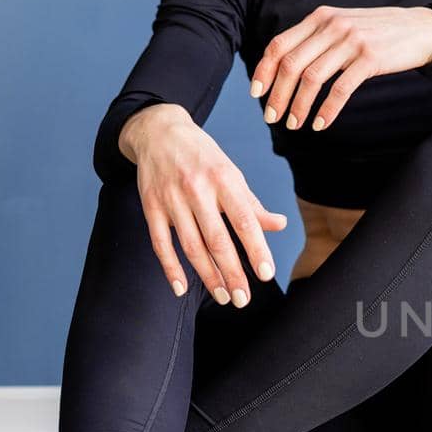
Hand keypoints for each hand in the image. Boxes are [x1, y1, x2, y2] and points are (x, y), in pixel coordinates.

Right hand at [119, 104, 287, 306]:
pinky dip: (170, 267)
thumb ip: (252, 203)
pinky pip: (160, 242)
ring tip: (224, 296)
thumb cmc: (203, 156)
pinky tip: (181, 288)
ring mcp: (171, 198)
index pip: (244, 220)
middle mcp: (197, 189)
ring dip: (207, 276)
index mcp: (224, 179)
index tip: (266, 274)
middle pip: (217, 239)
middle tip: (243, 300)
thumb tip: (280, 225)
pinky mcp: (151, 206)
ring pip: (191, 245)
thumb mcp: (231, 173)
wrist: (158, 131)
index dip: (256, 249)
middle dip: (232, 273)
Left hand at [251, 5, 431, 130]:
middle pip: (291, 64)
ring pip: (312, 78)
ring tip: (294, 125)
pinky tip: (320, 124)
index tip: (256, 93)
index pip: (279, 44)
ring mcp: (351, 41)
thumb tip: (286, 65)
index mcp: (320, 17)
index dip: (263, 70)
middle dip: (277, 95)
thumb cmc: (378, 33)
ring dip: (299, 106)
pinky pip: (340, 89)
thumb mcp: (343, 26)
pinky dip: (327, 110)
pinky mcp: (370, 58)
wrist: (420, 29)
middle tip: (272, 118)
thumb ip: (318, 39)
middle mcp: (332, 26)